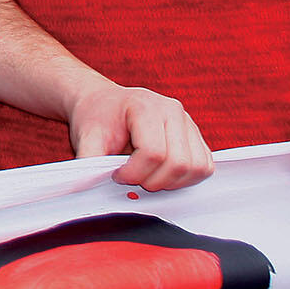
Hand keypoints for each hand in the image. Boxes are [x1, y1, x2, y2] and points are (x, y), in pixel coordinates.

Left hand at [67, 81, 214, 190]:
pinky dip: (185, 179)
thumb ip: (87, 160)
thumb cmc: (97, 118)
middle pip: (179, 163)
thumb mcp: (86, 137)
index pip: (154, 152)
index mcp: (145, 106)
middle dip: (153, 181)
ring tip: (146, 176)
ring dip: (171, 182)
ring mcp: (188, 122)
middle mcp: (173, 111)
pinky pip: (204, 167)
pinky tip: (161, 174)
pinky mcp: (196, 136)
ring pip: (196, 168)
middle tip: (132, 178)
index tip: (117, 175)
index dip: (135, 173)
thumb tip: (85, 184)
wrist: (103, 104)